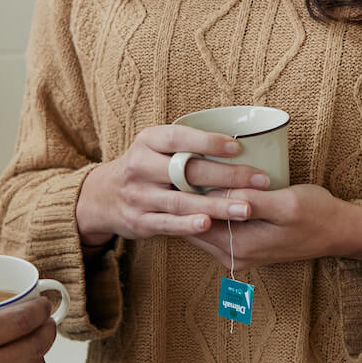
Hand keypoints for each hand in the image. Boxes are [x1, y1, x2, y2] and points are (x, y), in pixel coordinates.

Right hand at [74, 124, 268, 246]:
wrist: (101, 197)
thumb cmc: (144, 167)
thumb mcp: (154, 147)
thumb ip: (185, 146)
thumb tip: (240, 144)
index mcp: (147, 141)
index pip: (179, 137)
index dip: (208, 141)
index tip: (238, 146)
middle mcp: (140, 166)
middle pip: (187, 170)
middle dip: (227, 175)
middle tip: (260, 180)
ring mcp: (138, 195)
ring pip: (182, 200)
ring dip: (217, 204)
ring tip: (246, 208)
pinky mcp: (139, 221)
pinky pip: (167, 223)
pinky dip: (188, 225)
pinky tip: (210, 224)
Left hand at [186, 184, 361, 270]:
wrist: (340, 232)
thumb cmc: (317, 214)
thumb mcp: (287, 203)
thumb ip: (250, 201)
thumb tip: (215, 191)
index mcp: (240, 246)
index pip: (195, 222)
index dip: (182, 196)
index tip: (173, 169)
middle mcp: (234, 256)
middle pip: (194, 226)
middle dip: (182, 200)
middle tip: (172, 168)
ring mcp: (239, 253)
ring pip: (202, 227)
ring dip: (194, 204)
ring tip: (183, 174)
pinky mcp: (245, 246)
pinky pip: (216, 228)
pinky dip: (208, 209)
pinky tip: (205, 188)